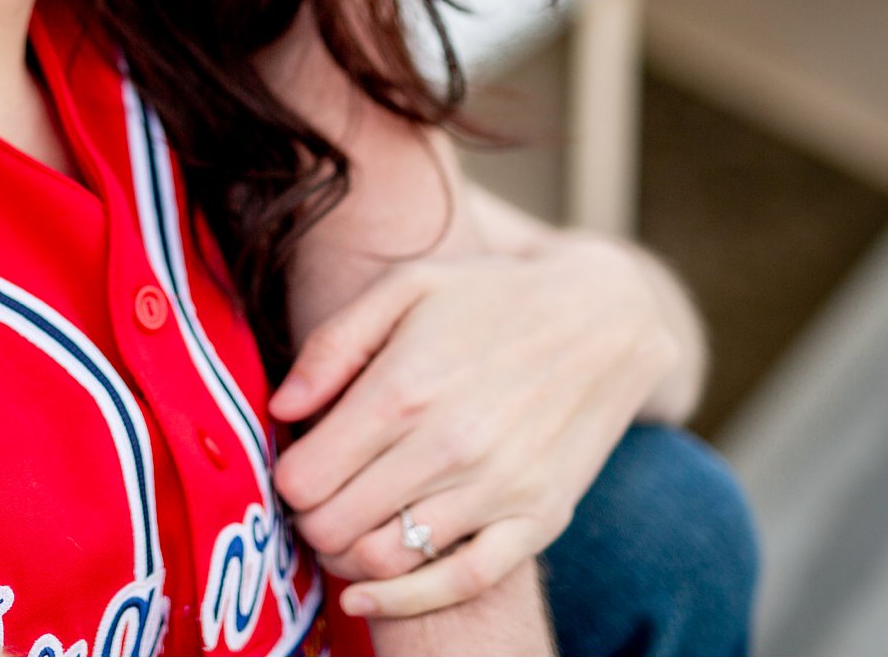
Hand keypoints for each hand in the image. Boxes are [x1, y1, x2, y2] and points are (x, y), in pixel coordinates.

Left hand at [268, 233, 683, 620]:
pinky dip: (402, 602)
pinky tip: (366, 598)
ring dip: (345, 558)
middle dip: (307, 521)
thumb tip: (281, 410)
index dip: (286, 480)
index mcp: (404, 389)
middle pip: (334, 525)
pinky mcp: (538, 520)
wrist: (605, 319)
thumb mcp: (405, 286)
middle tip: (314, 503)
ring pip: (384, 561)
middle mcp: (448, 447)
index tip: (296, 467)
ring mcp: (497, 490)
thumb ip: (332, 345)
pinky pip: (460, 585)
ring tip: (344, 530)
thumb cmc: (489, 297)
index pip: (304, 478)